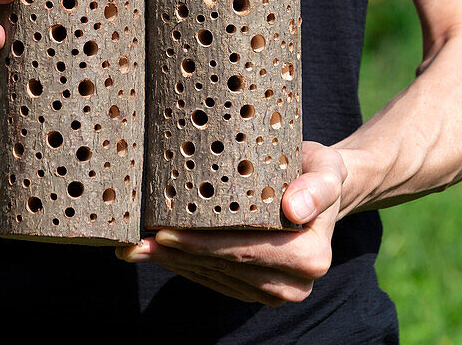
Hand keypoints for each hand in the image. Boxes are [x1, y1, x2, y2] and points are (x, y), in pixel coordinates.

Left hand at [117, 141, 347, 305]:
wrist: (319, 187)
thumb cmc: (316, 170)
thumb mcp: (326, 168)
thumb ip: (318, 187)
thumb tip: (294, 208)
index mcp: (311, 257)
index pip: (244, 251)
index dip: (200, 244)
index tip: (163, 232)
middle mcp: (296, 285)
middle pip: (222, 267)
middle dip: (175, 254)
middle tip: (135, 241)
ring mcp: (275, 292)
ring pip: (212, 277)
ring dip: (172, 262)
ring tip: (136, 245)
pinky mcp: (256, 291)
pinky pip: (213, 279)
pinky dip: (183, 264)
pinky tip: (157, 250)